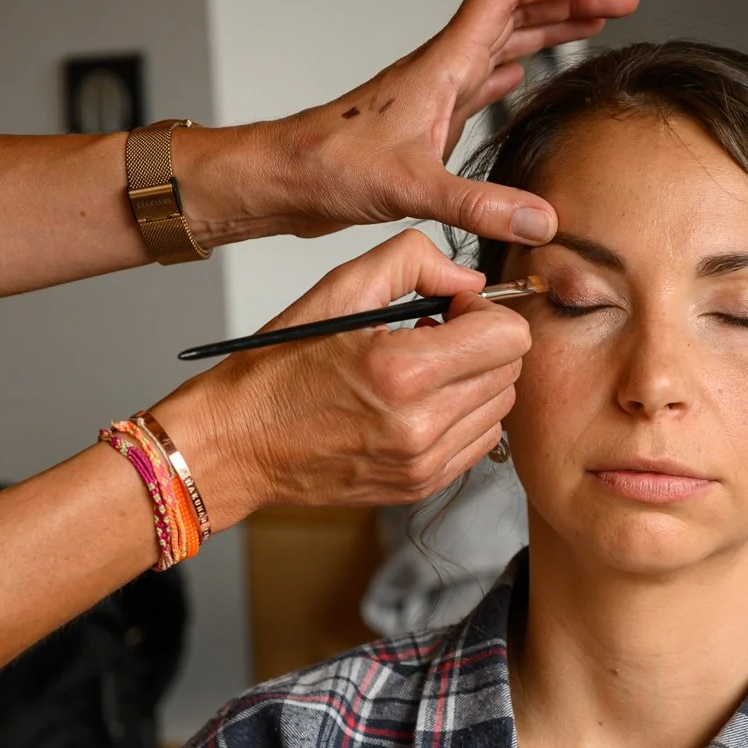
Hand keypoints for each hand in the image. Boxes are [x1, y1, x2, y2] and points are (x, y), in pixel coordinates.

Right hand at [153, 230, 528, 526]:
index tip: (451, 308)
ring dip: (473, 380)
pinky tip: (418, 402)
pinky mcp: (419, 486)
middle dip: (482, 344)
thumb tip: (470, 279)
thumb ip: (413, 261)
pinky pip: (479, 443)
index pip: (509, 337)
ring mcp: (423, 464)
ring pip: (500, 408)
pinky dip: (461, 415)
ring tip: (422, 371)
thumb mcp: (338, 290)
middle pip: (510, 372)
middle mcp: (420, 425)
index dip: (485, 311)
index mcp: (402, 371)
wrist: (237, 444)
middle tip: (434, 335)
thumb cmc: (277, 368)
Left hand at [180, 0, 637, 248]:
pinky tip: (520, 79)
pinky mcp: (425, 125)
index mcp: (442, 64)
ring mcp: (434, 94)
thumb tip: (542, 220)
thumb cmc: (327, 168)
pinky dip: (510, 73)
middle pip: (518, 12)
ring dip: (548, 30)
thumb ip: (479, 205)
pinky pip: (479, 83)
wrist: (283, 180)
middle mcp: (441, 70)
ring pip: (502, 43)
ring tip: (592, 26)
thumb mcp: (411, 187)